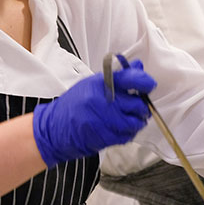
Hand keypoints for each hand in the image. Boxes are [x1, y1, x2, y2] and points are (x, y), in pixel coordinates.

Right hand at [33, 60, 155, 166]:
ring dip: (138, 121)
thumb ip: (117, 77)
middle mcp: (104, 101)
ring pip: (135, 122)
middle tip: (139, 105)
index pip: (131, 78)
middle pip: (138, 104)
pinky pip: (127, 136)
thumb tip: (139, 67)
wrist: (54, 129)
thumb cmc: (73, 104)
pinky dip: (129, 133)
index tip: (149, 85)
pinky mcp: (105, 137)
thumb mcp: (93, 83)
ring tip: (132, 118)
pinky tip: (122, 128)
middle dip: (142, 106)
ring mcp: (105, 120)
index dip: (145, 81)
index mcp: (101, 84)